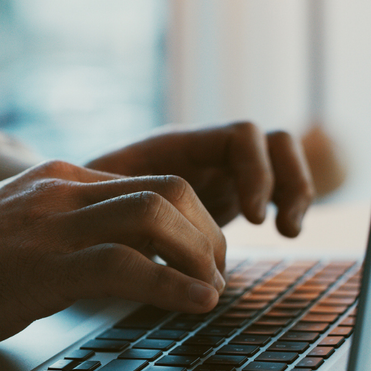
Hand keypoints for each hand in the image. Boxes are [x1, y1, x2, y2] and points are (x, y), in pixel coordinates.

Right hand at [0, 160, 226, 359]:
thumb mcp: (17, 225)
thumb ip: (63, 222)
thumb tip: (112, 245)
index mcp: (58, 178)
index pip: (150, 180)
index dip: (192, 218)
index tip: (203, 255)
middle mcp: (60, 191)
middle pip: (167, 189)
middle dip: (207, 232)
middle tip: (215, 272)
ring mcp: (51, 226)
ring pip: (156, 217)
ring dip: (200, 256)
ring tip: (211, 290)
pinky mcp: (43, 268)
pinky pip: (127, 266)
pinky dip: (173, 286)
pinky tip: (194, 304)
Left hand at [86, 122, 313, 237]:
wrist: (75, 207)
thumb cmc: (80, 201)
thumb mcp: (98, 200)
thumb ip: (123, 203)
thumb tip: (137, 223)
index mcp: (177, 145)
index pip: (239, 136)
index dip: (255, 172)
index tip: (253, 218)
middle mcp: (204, 151)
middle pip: (271, 142)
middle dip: (286, 180)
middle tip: (275, 227)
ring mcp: (218, 170)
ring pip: (279, 160)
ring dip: (295, 190)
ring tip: (288, 231)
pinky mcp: (225, 194)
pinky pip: (273, 186)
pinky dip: (286, 204)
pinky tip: (283, 233)